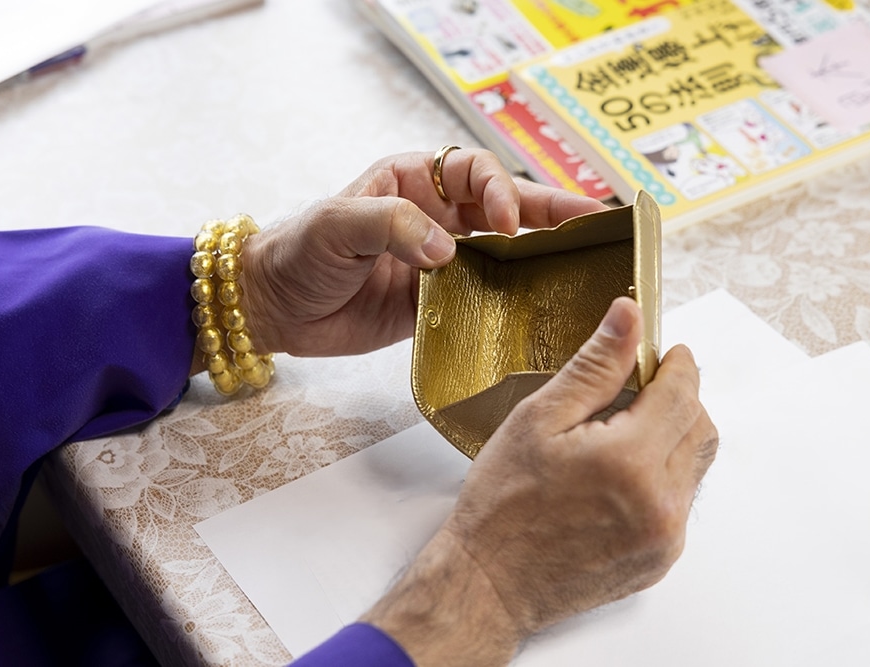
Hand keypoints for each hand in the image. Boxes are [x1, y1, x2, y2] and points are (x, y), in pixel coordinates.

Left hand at [238, 148, 607, 356]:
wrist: (274, 307)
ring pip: (504, 254)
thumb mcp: (337, 225)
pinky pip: (485, 299)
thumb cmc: (297, 252)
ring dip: (541, 258)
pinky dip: (513, 303)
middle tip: (596, 222)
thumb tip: (446, 251)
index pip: (476, 172)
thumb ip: (391, 226)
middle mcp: (436, 216)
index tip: (508, 222)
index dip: (503, 191)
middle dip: (551, 213)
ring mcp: (441, 262)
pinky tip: (543, 309)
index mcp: (415, 180)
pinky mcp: (438, 304)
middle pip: (506, 208)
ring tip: (586, 264)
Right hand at [362, 297, 719, 665]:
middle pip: (700, 426)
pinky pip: (682, 501)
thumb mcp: (539, 420)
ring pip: (697, 464)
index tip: (664, 351)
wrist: (490, 584)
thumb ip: (595, 366)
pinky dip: (665, 476)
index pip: (683, 392)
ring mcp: (666, 537)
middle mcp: (660, 502)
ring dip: (674, 435)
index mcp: (631, 460)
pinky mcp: (662, 559)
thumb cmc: (503, 506)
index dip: (676, 363)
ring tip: (625, 432)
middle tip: (639, 388)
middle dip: (678, 397)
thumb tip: (628, 316)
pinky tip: (621, 474)